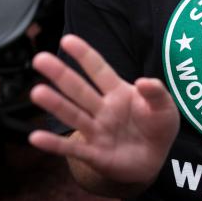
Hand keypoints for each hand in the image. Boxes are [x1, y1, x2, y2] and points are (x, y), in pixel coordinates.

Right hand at [29, 34, 179, 186]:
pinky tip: (36, 137)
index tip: (68, 39)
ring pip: (73, 115)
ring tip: (37, 92)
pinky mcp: (94, 154)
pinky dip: (54, 145)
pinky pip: (72, 149)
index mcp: (118, 92)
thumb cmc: (157, 127)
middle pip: (79, 89)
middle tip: (40, 59)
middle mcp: (102, 109)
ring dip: (55, 104)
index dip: (85, 55)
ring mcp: (96, 131)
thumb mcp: (165, 107)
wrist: (154, 160)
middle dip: (61, 74)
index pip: (100, 70)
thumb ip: (157, 93)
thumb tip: (144, 82)